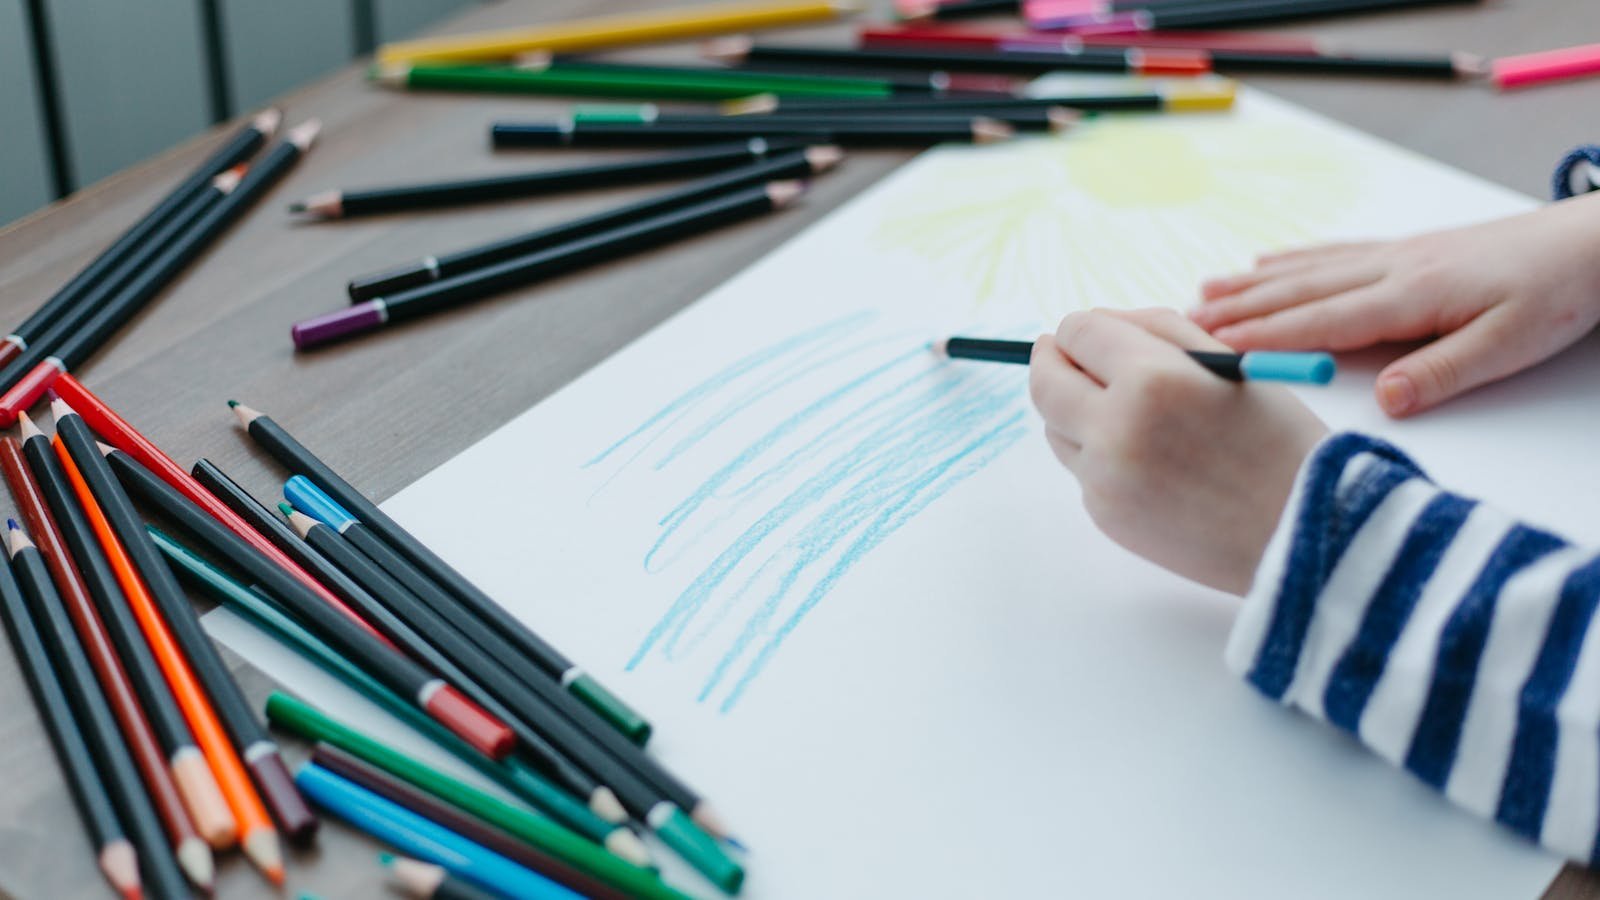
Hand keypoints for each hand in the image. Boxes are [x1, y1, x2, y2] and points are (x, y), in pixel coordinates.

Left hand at [1029, 309, 1327, 594]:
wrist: (1304, 532)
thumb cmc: (1278, 440)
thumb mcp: (1230, 363)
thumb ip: (1155, 330)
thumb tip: (1092, 322)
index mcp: (1151, 379)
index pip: (1078, 333)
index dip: (1079, 329)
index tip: (1085, 334)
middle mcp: (1116, 429)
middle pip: (1045, 383)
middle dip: (1053, 363)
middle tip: (1064, 358)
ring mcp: (1105, 478)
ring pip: (1056, 428)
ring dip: (1074, 412)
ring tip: (1123, 412)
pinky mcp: (1105, 515)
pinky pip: (1083, 470)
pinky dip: (1101, 456)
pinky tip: (1149, 460)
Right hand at [1191, 191, 1599, 417]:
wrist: (1594, 240)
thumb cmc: (1557, 293)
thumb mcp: (1512, 346)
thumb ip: (1444, 373)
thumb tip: (1387, 401)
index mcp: (1411, 297)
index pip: (1321, 322)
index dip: (1264, 338)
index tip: (1212, 350)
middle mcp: (1393, 269)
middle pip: (1298, 292)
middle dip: (1238, 310)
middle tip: (1181, 323)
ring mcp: (1398, 255)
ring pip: (1308, 270)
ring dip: (1252, 284)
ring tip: (1203, 292)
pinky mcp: (1409, 249)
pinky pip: (1335, 253)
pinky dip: (1293, 259)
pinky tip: (1267, 261)